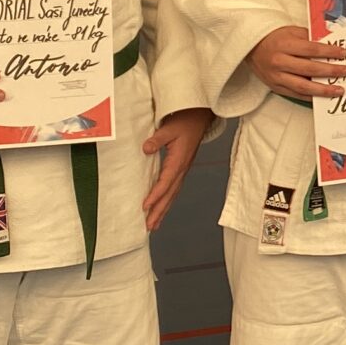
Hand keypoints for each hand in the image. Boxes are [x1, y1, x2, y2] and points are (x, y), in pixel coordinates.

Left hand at [142, 108, 212, 229]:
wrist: (199, 118)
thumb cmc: (185, 122)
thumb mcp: (169, 128)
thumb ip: (157, 139)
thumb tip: (146, 148)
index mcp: (179, 160)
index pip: (166, 182)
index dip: (155, 195)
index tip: (145, 206)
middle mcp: (182, 169)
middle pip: (170, 194)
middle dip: (159, 211)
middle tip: (149, 226)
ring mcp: (183, 170)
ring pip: (173, 194)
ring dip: (163, 210)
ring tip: (154, 225)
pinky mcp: (182, 169)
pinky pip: (174, 189)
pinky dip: (167, 201)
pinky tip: (162, 208)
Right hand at [250, 25, 345, 99]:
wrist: (252, 47)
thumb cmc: (276, 38)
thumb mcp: (292, 32)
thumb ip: (311, 38)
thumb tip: (332, 44)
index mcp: (285, 45)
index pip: (311, 49)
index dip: (329, 52)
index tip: (344, 54)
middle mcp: (279, 62)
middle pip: (309, 69)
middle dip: (331, 71)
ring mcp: (276, 77)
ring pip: (303, 86)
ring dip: (323, 90)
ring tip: (339, 90)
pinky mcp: (275, 87)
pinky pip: (296, 94)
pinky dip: (311, 96)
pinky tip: (323, 96)